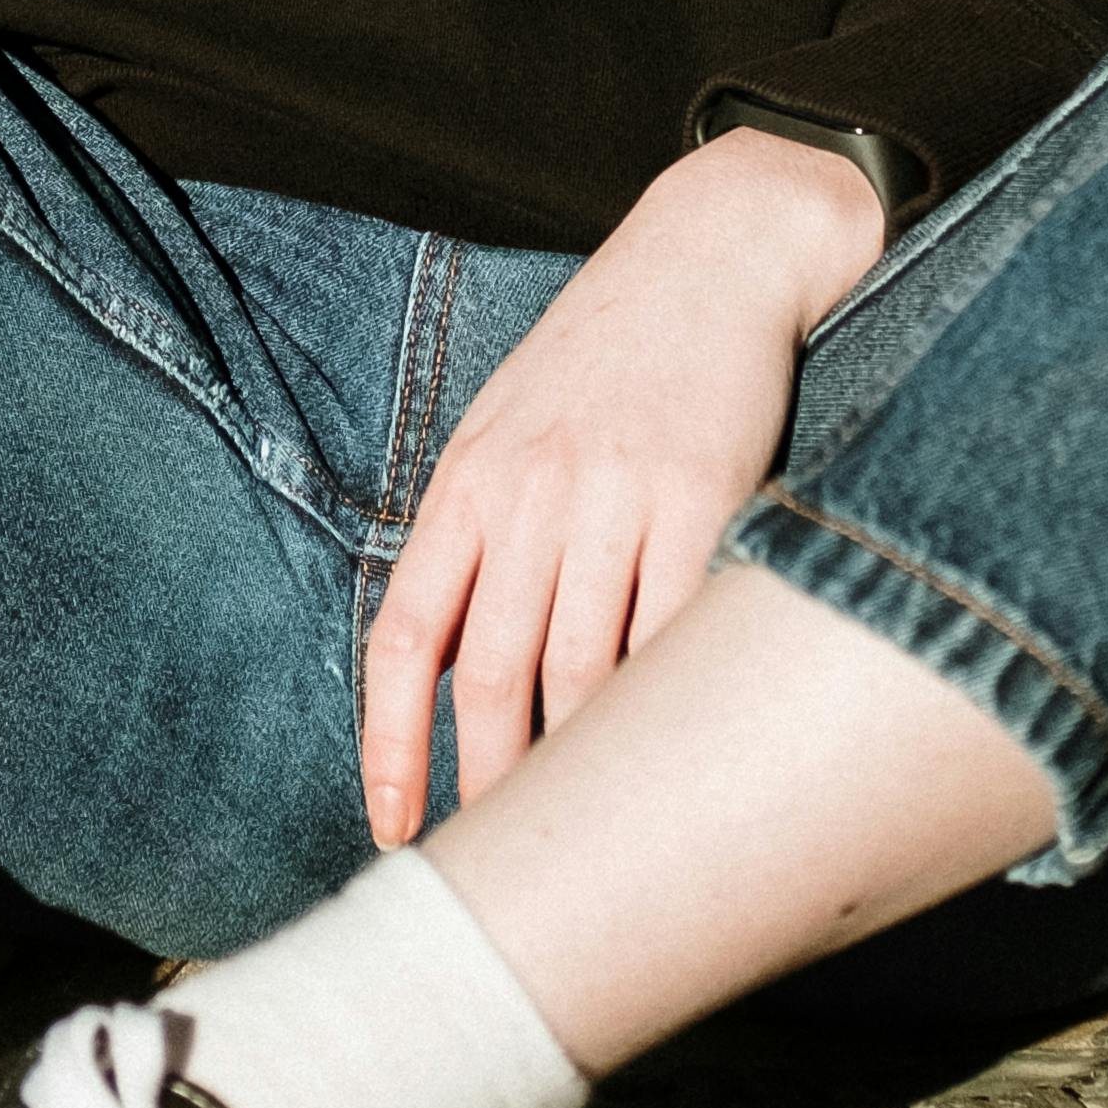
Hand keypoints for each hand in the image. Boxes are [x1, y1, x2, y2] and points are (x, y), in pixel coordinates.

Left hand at [357, 130, 887, 845]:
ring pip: (583, 669)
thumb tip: (455, 664)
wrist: (716, 250)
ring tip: (590, 827)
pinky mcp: (705, 495)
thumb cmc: (609, 352)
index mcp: (468, 482)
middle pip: (492, 676)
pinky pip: (674, 627)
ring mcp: (616, 495)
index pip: (404, 638)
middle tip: (508, 856)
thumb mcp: (510, 424)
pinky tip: (669, 747)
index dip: (391, 748)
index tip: (398, 830)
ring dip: (581, 761)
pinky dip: (665, 700)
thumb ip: (481, 532)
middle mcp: (530, 493)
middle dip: (494, 783)